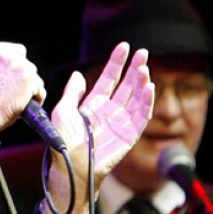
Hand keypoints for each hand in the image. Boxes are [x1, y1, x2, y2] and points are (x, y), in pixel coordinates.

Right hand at [0, 40, 45, 145]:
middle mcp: (3, 51)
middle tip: (11, 90)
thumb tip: (9, 67)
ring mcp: (17, 63)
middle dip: (22, 76)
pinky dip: (35, 98)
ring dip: (29, 87)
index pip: (13, 50)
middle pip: (25, 61)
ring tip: (15, 98)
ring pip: (34, 75)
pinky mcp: (29, 76)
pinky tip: (21, 104)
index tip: (9, 77)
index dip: (13, 66)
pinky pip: (40, 89)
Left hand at [45, 43, 153, 213]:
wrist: (71, 167)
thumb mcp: (62, 111)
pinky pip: (141, 117)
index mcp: (93, 105)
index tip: (124, 47)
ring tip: (145, 68)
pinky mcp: (128, 136)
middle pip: (126, 86)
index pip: (108, 79)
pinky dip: (147, 102)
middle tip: (143, 52)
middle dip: (135, 68)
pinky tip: (149, 87)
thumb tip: (76, 74)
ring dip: (141, 83)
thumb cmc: (62, 142)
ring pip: (136, 98)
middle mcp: (108, 112)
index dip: (116, 63)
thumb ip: (72, 92)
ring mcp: (120, 123)